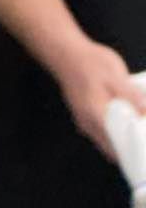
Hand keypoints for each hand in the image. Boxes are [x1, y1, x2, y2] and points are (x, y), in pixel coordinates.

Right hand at [50, 38, 145, 159]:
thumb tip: (145, 114)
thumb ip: (132, 97)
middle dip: (129, 148)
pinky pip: (102, 130)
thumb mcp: (117, 77)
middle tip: (144, 143)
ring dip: (122, 139)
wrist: (68, 56)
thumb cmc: (92, 64)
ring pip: (106, 140)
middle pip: (110, 147)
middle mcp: (88, 124)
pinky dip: (115, 131)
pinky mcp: (85, 115)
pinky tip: (128, 121)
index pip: (115, 146)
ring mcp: (84, 122)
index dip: (131, 151)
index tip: (143, 151)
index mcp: (96, 116)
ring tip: (140, 131)